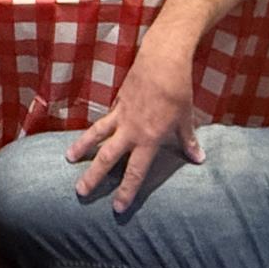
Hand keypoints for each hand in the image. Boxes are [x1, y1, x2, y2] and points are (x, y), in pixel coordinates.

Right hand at [67, 50, 203, 211]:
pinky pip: (105, 118)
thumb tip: (199, 159)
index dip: (126, 191)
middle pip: (107, 158)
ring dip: (81, 147)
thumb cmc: (178, 90)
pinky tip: (90, 132)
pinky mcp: (118, 101)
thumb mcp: (186, 118)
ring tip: (69, 159)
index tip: (117, 208)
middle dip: (93, 176)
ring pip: (96, 135)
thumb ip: (188, 141)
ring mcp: (121, 114)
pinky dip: (97, 127)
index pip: (135, 172)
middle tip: (80, 192)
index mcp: (149, 139)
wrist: (163, 60)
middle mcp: (130, 130)